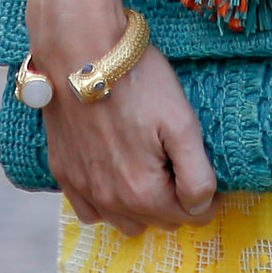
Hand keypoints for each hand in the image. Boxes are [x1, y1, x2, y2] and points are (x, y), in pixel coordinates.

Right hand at [43, 49, 218, 235]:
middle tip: (179, 162)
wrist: (79, 51)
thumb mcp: (182, 123)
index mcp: (145, 193)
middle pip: (159, 220)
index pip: (191, 217)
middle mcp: (111, 201)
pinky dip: (107, 203)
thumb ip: (197, 175)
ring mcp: (84, 189)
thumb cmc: (137, 82)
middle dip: (176, 200)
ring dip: (143, 207)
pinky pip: (90, 210)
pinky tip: (115, 176)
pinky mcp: (63, 173)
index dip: (208, 198)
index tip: (208, 172)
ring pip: (125, 221)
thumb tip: (201, 207)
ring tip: (150, 170)